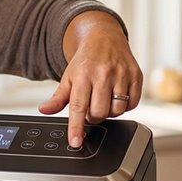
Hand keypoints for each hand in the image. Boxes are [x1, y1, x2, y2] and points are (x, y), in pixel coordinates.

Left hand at [38, 11, 142, 147]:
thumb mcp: (68, 77)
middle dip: (93, 116)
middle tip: (91, 106)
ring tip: (103, 99)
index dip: (76, 127)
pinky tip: (117, 95)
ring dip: (109, 111)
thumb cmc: (85, 61)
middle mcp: (103, 74)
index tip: (75, 142)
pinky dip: (125, 106)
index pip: (78, 106)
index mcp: (83, 75)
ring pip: (117, 111)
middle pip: (99, 112)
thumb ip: (58, 97)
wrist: (103, 38)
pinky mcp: (136, 76)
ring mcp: (121, 74)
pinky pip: (133, 104)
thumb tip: (44, 110)